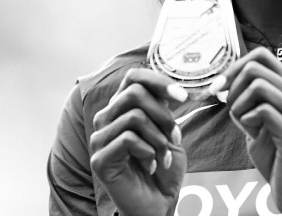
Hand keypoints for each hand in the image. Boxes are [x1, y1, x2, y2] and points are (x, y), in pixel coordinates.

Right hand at [90, 68, 188, 215]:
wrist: (158, 202)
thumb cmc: (162, 167)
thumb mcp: (168, 131)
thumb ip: (163, 108)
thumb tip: (172, 89)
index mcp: (122, 108)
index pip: (133, 77)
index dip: (158, 81)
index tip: (182, 97)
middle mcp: (107, 118)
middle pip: (135, 93)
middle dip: (164, 114)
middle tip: (174, 136)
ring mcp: (100, 138)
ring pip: (135, 116)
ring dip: (159, 138)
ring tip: (163, 156)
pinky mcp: (99, 159)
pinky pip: (128, 139)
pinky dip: (149, 152)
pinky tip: (151, 165)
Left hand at [209, 48, 281, 215]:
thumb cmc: (277, 157)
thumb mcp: (260, 122)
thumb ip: (250, 99)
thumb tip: (225, 81)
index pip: (262, 55)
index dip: (233, 67)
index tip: (219, 88)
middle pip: (255, 67)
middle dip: (232, 87)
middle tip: (229, 109)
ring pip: (259, 85)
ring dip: (239, 104)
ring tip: (243, 123)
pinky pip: (263, 110)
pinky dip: (247, 120)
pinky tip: (252, 133)